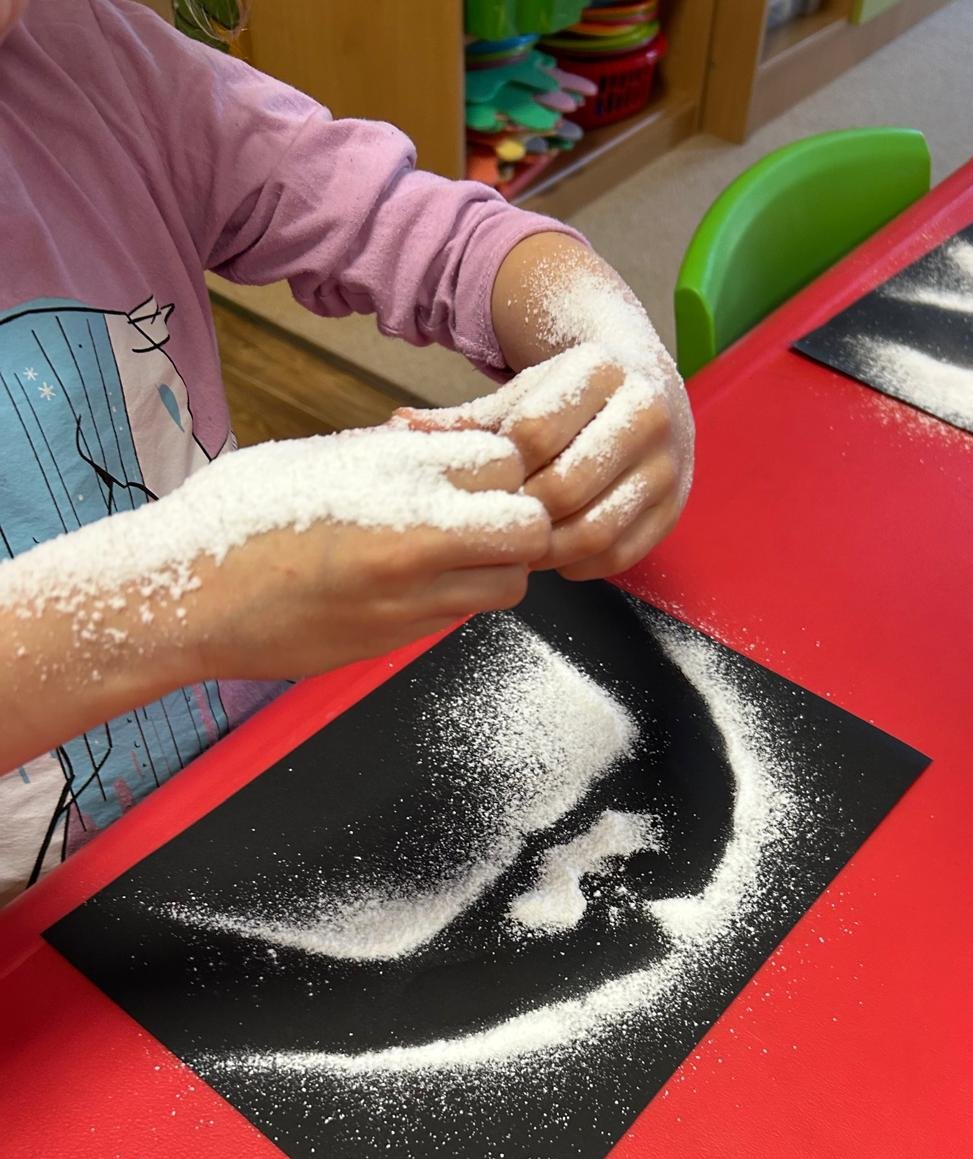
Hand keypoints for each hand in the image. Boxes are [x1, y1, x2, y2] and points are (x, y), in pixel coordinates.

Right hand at [174, 426, 550, 680]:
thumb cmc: (235, 515)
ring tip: (453, 556)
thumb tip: (440, 449)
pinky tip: (414, 584)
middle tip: (487, 520)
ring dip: (496, 568)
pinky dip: (457, 599)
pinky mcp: (397, 639)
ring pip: (510, 583)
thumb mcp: (320, 456)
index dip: (501, 467)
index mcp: (394, 470)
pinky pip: (461, 616)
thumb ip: (393, 456)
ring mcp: (411, 595)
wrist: (185, 594)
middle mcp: (416, 532)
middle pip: (529, 526)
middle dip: (520, 521)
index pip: (507, 459)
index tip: (477, 474)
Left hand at [400, 236, 694, 582]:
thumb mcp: (517, 398)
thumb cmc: (567, 399)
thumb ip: (462, 421)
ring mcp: (667, 462)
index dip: (502, 467)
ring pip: (597, 526)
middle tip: (500, 524)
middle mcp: (646, 410)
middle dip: (523, 514)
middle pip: (566, 485)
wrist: (644, 388)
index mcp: (600, 368)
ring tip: (524, 544)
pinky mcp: (675, 506)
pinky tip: (560, 555)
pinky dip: (583, 564)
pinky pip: (622, 552)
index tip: (489, 480)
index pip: (534, 432)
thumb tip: (398, 429)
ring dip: (550, 549)